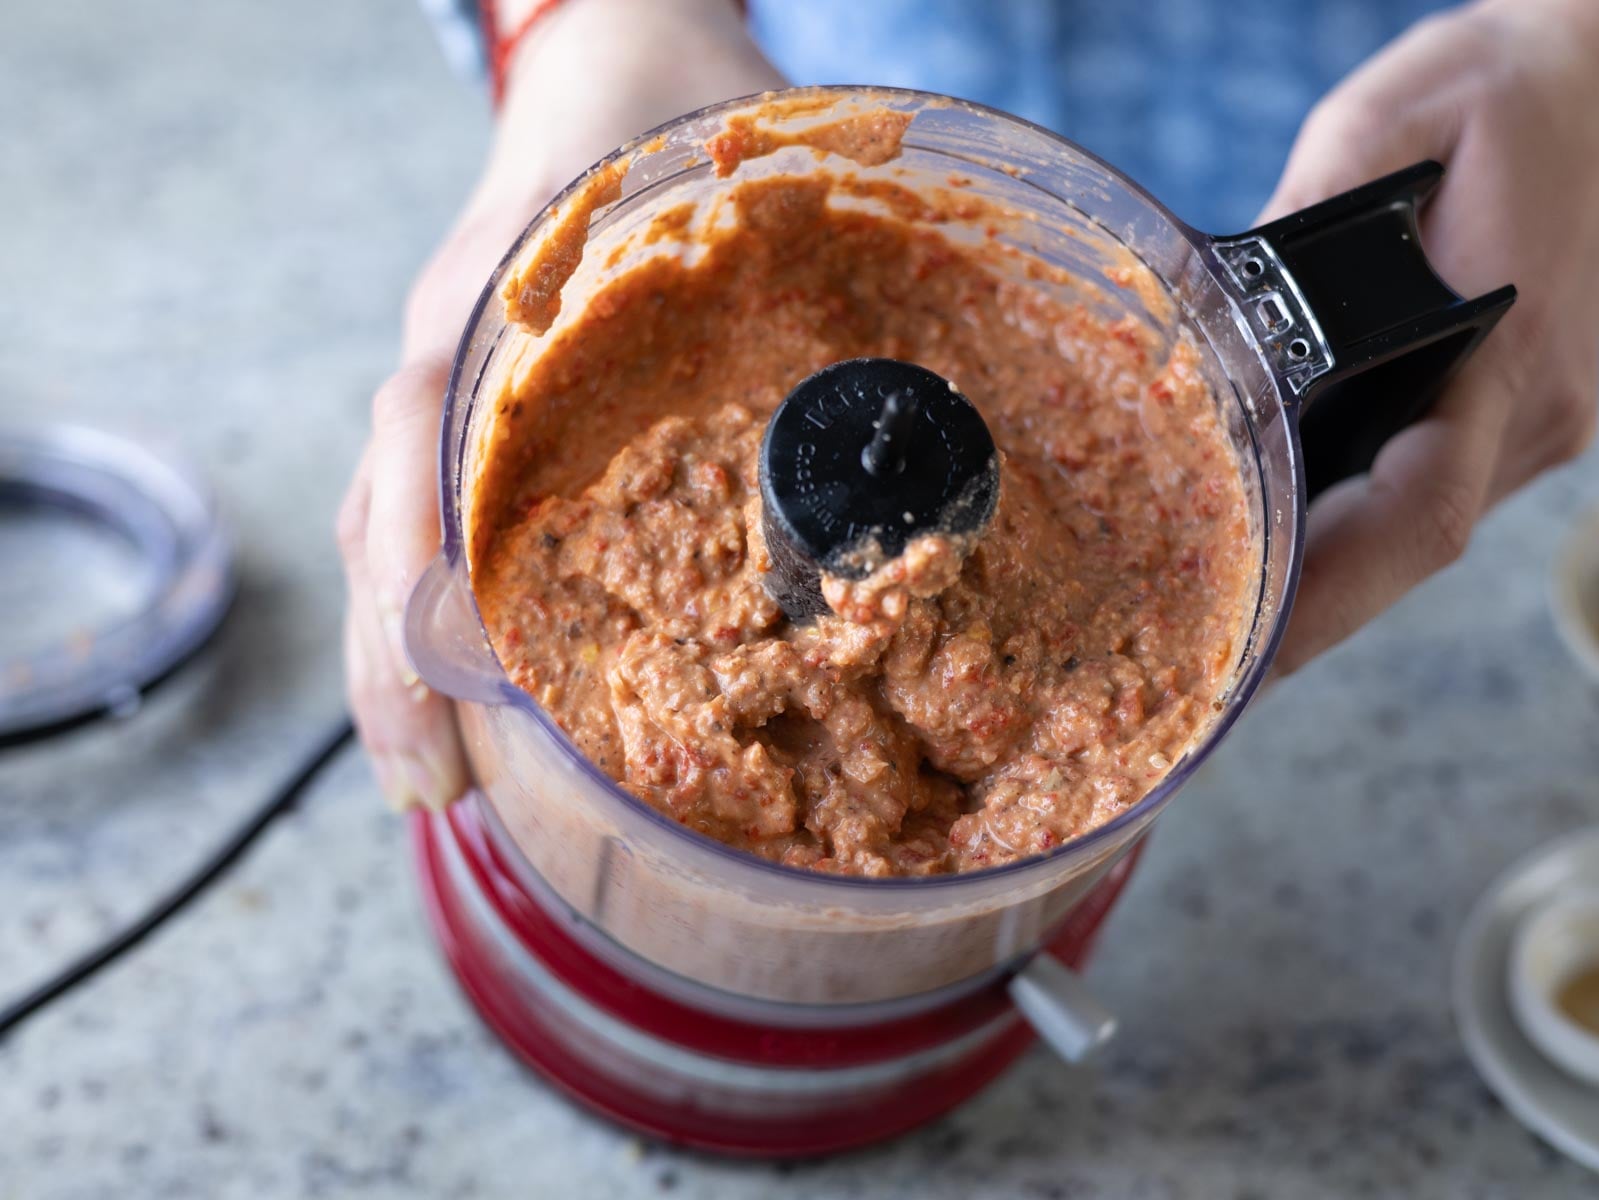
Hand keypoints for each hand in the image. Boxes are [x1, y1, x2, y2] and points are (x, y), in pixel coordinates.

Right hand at [336, 0, 784, 807]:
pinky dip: (435, 616)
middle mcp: (454, 363)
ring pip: (392, 541)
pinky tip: (470, 696)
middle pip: (384, 528)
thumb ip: (803, 277)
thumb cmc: (678, 116)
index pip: (420, 454)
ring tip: (441, 786)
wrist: (618, 52)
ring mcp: (455, 389)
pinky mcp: (480, 413)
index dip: (419, 583)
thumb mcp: (735, 187)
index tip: (442, 692)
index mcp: (493, 312)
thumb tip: (930, 420)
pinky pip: (429, 525)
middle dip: (399, 669)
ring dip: (405, 664)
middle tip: (438, 795)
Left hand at [1262, 0, 1598, 672]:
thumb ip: (1290, 245)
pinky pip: (1421, 499)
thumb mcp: (1375, 134)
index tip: (1241, 660)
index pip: (1420, 515)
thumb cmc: (1488, 102)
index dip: (1328, 600)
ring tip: (1197, 616)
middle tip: (1176, 662)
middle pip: (1407, 553)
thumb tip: (1201, 335)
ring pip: (1414, 540)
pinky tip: (1265, 538)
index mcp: (1508, 355)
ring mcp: (1536, 430)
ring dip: (1317, 581)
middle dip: (1296, 617)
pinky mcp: (1517, 426)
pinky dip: (1346, 529)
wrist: (1597, 96)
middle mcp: (1536, 416)